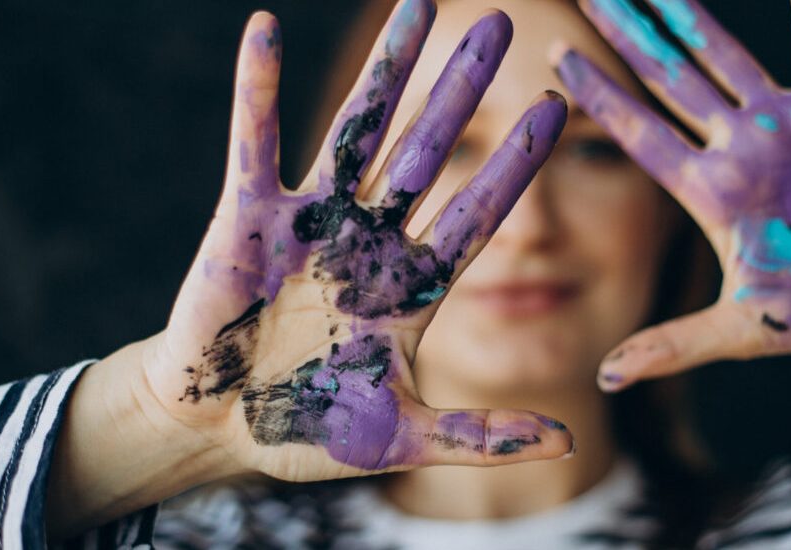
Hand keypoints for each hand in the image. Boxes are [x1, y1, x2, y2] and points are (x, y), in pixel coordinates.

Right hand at [144, 1, 571, 480]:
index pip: (478, 212)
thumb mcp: (402, 437)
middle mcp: (367, 240)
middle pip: (427, 151)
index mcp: (410, 287)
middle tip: (501, 23)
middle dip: (463, 90)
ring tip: (416, 3)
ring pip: (355, 130)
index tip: (559, 108)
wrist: (219, 430)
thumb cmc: (308, 430)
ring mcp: (309, 221)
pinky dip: (258, 89)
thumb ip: (479, 434)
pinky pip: (254, 142)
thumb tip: (570, 443)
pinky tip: (265, 29)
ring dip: (385, 68)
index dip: (517, 163)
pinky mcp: (246, 217)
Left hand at [552, 0, 790, 388]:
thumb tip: (604, 378)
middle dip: (629, 34)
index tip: (555, 59)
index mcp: (709, 192)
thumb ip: (675, 344)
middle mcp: (737, 147)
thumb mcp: (742, 329)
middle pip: (669, 79)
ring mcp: (786, 124)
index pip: (639, 134)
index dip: (599, 96)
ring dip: (692, 13)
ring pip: (727, 54)